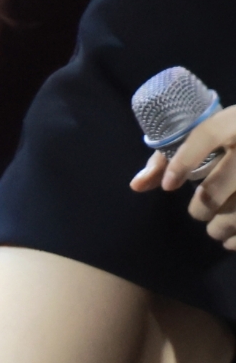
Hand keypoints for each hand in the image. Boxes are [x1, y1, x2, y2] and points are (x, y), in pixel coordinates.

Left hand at [131, 105, 235, 243]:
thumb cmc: (229, 138)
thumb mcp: (203, 137)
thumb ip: (167, 158)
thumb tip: (136, 186)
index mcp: (234, 121)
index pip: (205, 135)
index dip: (181, 163)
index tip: (168, 186)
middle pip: (219, 184)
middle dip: (203, 207)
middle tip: (197, 213)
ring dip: (222, 226)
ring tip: (215, 230)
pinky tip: (231, 242)